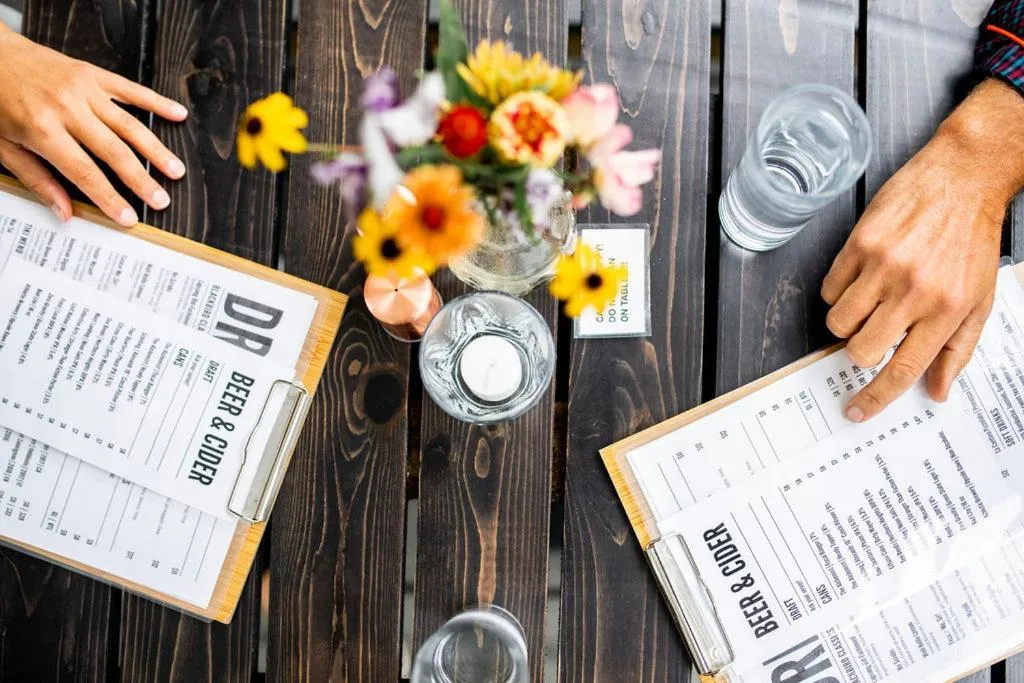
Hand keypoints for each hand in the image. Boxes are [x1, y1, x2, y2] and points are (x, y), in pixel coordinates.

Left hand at [0, 25, 187, 225]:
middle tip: (161, 200)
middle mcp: (67, 108)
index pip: (85, 173)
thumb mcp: (3, 146)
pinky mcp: (92, 74)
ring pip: (129, 125)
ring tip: (175, 170)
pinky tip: (177, 114)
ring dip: (156, 150)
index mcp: (42, 129)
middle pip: (114, 152)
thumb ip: (37, 179)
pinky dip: (156, 103)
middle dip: (141, 180)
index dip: (109, 198)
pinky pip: (130, 90)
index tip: (128, 217)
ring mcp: (83, 89)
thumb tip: (64, 211)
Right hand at [822, 79, 1023, 422]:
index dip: (876, 397)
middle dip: (861, 348)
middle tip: (873, 330)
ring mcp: (884, 266)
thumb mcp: (980, 298)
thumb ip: (957, 350)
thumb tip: (937, 390)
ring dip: (847, 320)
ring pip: (839, 321)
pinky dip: (839, 289)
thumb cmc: (972, 236)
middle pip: (862, 349)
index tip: (857, 409)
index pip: (904, 369)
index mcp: (947, 311)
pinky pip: (830, 287)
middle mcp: (914, 291)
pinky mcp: (860, 244)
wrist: (965, 177)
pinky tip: (862, 274)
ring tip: (868, 299)